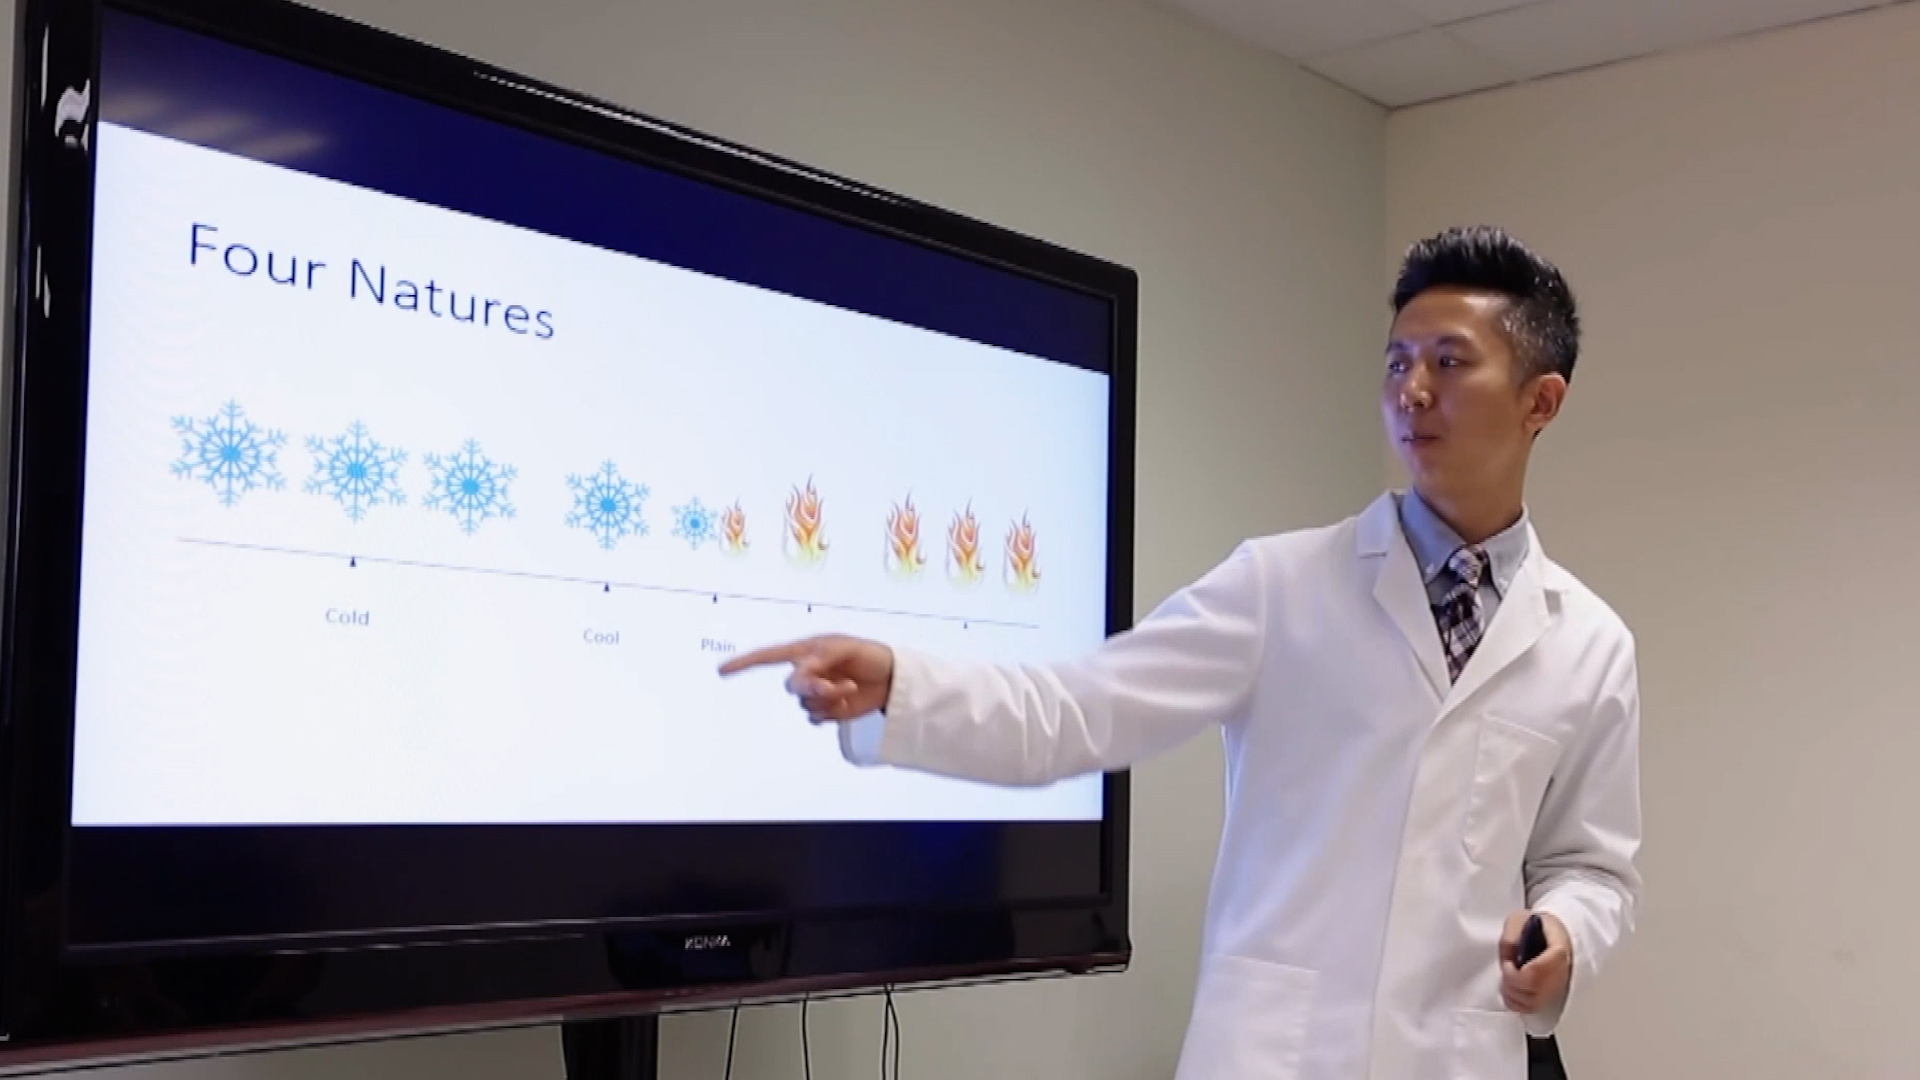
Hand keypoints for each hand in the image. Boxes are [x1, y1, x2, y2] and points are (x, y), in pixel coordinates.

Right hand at [716, 634, 894, 722]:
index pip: (767, 657)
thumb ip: (819, 660)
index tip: (721, 671)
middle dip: (812, 688)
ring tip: (849, 688)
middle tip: (836, 684)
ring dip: (828, 700)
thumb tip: (798, 673)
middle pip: (791, 687)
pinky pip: (815, 718)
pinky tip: (846, 705)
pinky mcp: (827, 710)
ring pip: (804, 705)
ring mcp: (816, 692)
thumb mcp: (844, 649)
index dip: (743, 663)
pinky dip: (831, 713)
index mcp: (805, 651)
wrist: (891, 678)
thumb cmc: (868, 655)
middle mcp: (806, 672)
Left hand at [1498, 910, 1571, 1014]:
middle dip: (1511, 984)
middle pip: (1534, 992)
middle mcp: (1563, 973)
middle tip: (1506, 971)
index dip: (1515, 974)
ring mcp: (1559, 987)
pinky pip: (1534, 1009)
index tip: (1507, 964)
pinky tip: (1512, 989)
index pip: (1536, 974)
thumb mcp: (1519, 920)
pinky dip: (1517, 1004)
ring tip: (1508, 979)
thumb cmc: (1537, 925)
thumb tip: (1508, 961)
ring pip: (1533, 1004)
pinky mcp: (1554, 996)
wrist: (1556, 932)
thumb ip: (1510, 939)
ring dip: (1512, 995)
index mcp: (1558, 951)